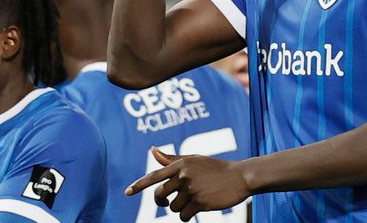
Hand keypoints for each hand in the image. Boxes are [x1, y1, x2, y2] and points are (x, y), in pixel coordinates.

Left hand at [125, 147, 249, 221]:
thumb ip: (172, 159)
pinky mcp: (200, 202)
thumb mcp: (194, 160)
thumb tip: (153, 150)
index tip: (126, 192)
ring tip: (195, 199)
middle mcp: (184, 175)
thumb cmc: (215, 168)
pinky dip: (188, 216)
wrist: (239, 177)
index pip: (154, 176)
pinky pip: (183, 216)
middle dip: (162, 201)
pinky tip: (199, 207)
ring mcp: (191, 189)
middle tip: (168, 201)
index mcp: (181, 164)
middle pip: (160, 195)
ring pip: (173, 207)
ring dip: (181, 208)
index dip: (139, 185)